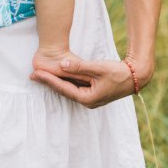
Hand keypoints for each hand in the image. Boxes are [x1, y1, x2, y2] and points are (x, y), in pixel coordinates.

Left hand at [30, 55, 151, 107]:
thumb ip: (80, 67)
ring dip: (55, 82)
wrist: (135, 76)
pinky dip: (65, 82)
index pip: (63, 88)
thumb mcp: (98, 68)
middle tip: (32, 75)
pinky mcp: (93, 93)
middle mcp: (87, 101)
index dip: (49, 80)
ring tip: (40, 76)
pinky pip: (75, 87)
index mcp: (88, 98)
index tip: (36, 74)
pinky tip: (57, 77)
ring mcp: (90, 98)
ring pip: (68, 89)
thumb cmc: (118, 72)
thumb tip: (62, 66)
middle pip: (63, 91)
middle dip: (48, 82)